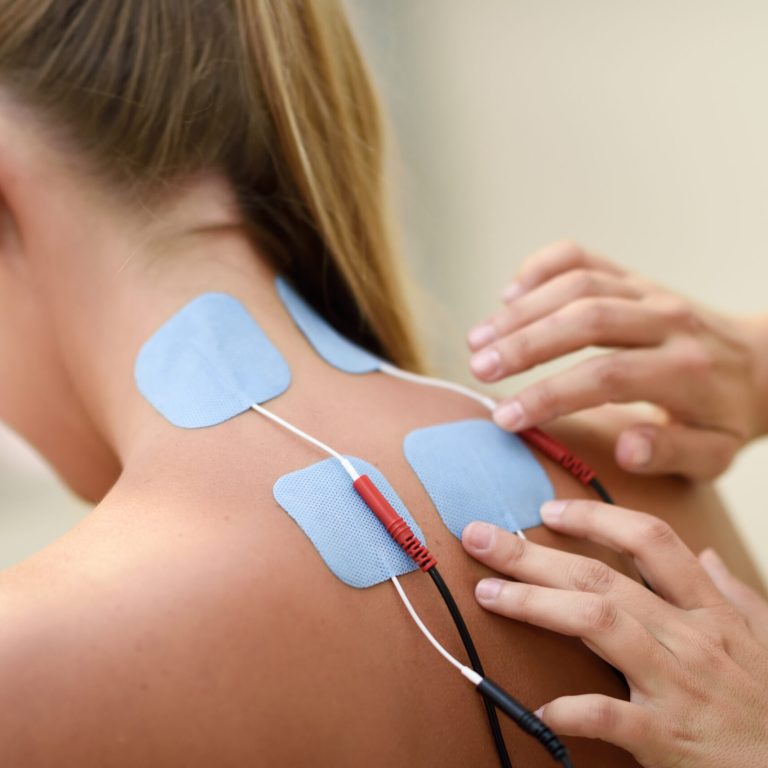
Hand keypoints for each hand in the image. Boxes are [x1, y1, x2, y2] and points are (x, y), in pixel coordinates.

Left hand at [462, 503, 767, 767]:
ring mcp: (676, 685)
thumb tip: (705, 554)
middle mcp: (688, 637)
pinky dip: (570, 708)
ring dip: (535, 606)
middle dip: (534, 554)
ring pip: (597, 625)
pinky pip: (608, 716)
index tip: (547, 510)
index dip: (595, 519)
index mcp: (709, 611)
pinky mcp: (666, 738)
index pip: (649, 541)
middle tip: (481, 537)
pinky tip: (537, 706)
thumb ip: (733, 593)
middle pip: (601, 578)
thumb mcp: (765, 640)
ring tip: (487, 594)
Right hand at [466, 241, 767, 478]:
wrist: (756, 362)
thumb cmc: (722, 416)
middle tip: (478, 369)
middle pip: (585, 319)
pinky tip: (508, 294)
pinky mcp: (632, 277)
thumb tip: (626, 448)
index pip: (606, 376)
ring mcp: (647, 291)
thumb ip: (673, 454)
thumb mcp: (713, 453)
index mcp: (685, 370)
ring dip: (521, 311)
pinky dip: (540, 268)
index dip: (549, 396)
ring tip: (477, 340)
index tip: (506, 419)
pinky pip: (581, 257)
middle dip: (524, 344)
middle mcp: (666, 320)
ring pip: (576, 284)